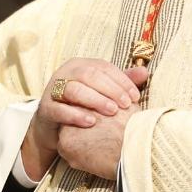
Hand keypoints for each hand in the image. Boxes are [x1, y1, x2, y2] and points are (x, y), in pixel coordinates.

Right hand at [21, 60, 147, 181]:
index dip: (121, 80)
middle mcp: (65, 74)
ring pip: (74, 89)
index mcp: (79, 65)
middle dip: (110, 89)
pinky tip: (91, 122)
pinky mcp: (46, 109)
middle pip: (89, 75)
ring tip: (112, 111)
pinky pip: (59, 109)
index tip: (135, 96)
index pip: (103, 67)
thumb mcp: (101, 92)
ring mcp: (52, 90)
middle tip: (126, 105)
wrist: (53, 127)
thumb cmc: (81, 106)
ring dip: (95, 100)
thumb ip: (120, 82)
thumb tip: (145, 72)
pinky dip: (76, 115)